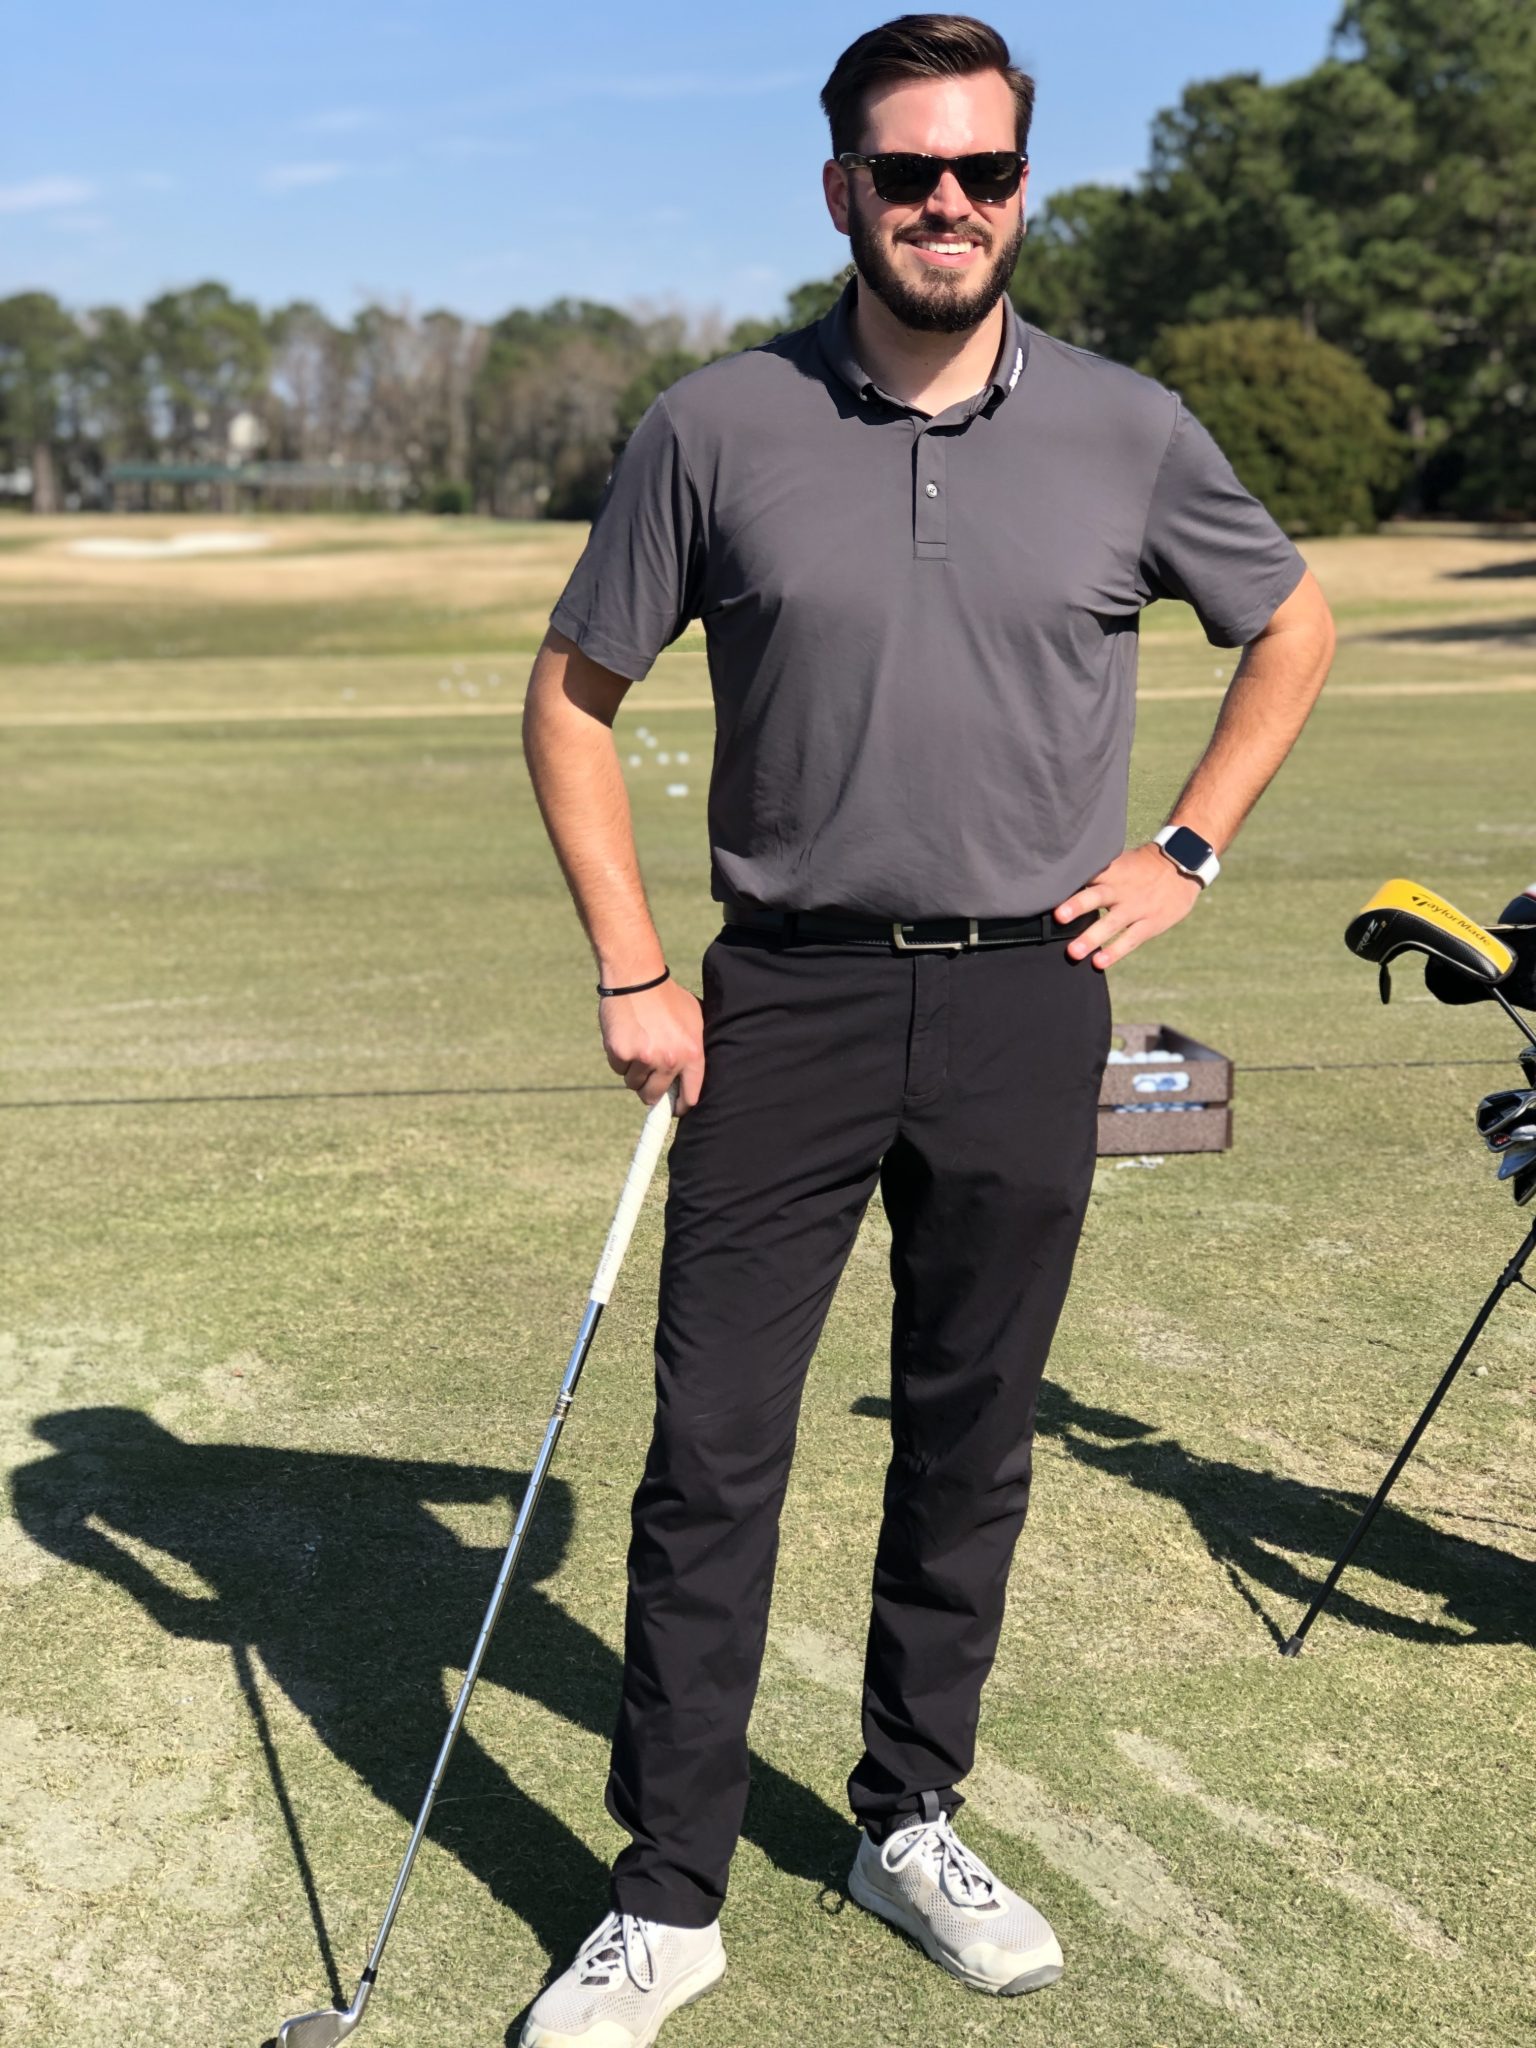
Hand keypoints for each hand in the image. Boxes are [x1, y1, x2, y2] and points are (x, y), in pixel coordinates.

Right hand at [599, 977, 705, 1110]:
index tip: (673, 1107)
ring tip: (638, 1046)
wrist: (637, 977)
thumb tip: (692, 1078)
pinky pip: (618, 1069)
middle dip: (651, 1091)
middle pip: (655, 1096)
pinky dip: (620, 1058)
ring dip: (634, 1071)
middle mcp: (670, 1059)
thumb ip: (695, 1048)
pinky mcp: (621, 1052)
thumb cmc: (667, 997)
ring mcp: (644, 1057)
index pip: (689, 1097)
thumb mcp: (694, 1020)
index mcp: (692, 1053)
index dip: (679, 1106)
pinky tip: (626, 1037)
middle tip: (648, 1076)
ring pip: (634, 1083)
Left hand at [1054, 842, 1203, 969]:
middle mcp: (1121, 889)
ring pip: (1111, 923)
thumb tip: (1061, 879)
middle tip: (1058, 916)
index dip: (1068, 880)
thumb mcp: (1120, 861)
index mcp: (1112, 871)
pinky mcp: (1150, 924)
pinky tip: (1098, 963)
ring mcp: (1136, 908)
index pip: (1087, 873)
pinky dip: (1114, 952)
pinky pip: (1129, 940)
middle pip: (1097, 896)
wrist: (1182, 866)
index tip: (1047, 888)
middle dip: (1077, 906)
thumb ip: (1095, 872)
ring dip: (1091, 938)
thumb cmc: (1142, 866)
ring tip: (1073, 952)